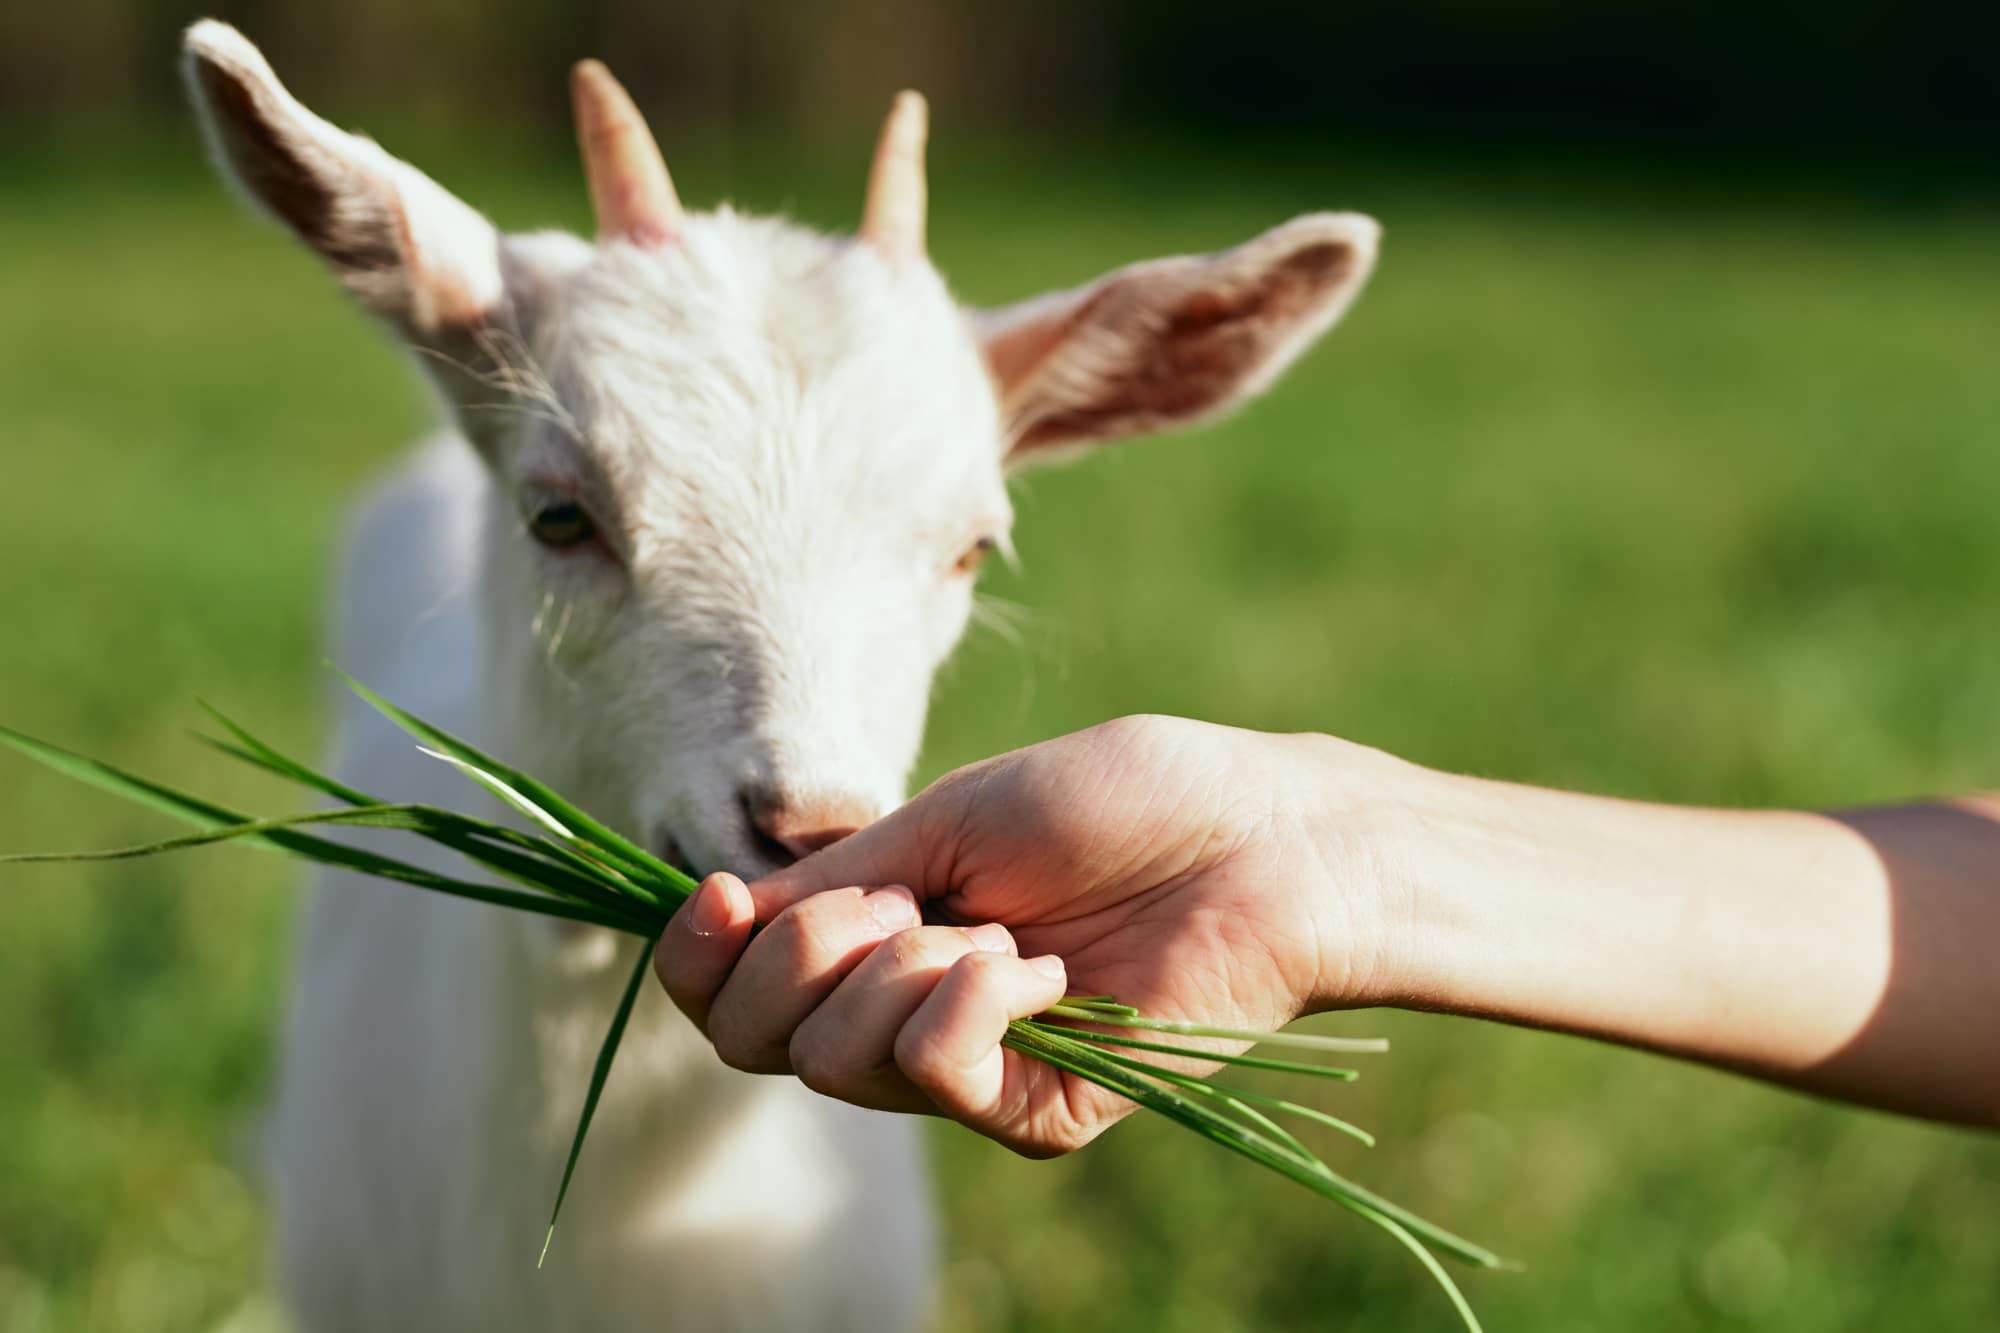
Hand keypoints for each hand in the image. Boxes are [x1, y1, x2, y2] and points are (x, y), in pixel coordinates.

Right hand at [654, 715, 1405, 1154]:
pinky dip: (971, 1002)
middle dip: (804, 951)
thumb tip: (727, 911)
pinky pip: (933, 1073)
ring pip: (833, 1061)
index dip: (698, 957)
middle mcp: (903, 1018)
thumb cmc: (1120, 803)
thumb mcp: (950, 818)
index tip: (721, 894)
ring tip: (1005, 930)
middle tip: (905, 900)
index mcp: (876, 943)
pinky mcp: (1035, 1115)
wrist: (1261, 837)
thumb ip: (837, 876)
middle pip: (758, 1040)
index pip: (732, 995)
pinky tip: (1049, 969)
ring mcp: (970, 1074)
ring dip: (901, 968)